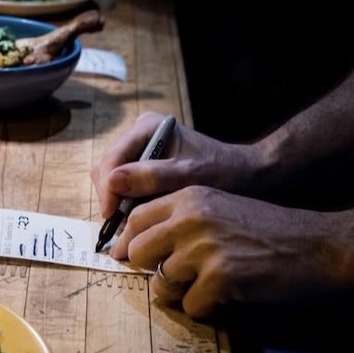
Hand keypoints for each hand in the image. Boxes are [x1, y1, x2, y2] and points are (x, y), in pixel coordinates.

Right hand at [91, 112, 260, 226]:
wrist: (246, 173)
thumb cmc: (223, 171)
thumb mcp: (189, 175)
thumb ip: (152, 177)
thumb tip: (112, 181)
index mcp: (147, 127)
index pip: (112, 159)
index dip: (107, 189)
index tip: (112, 216)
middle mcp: (138, 135)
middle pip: (107, 168)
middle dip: (111, 196)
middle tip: (122, 225)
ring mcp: (140, 149)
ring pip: (111, 178)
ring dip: (117, 201)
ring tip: (132, 224)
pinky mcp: (143, 164)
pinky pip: (123, 184)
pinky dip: (126, 202)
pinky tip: (139, 216)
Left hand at [116, 186, 348, 318]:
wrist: (320, 246)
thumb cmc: (269, 230)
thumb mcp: (220, 207)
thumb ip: (180, 219)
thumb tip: (132, 245)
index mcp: (189, 197)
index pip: (135, 219)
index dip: (127, 242)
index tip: (126, 257)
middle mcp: (191, 219)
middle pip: (137, 252)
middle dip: (150, 268)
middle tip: (175, 275)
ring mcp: (204, 249)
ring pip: (160, 282)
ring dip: (181, 291)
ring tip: (208, 284)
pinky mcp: (220, 278)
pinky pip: (189, 306)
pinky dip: (205, 308)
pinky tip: (227, 297)